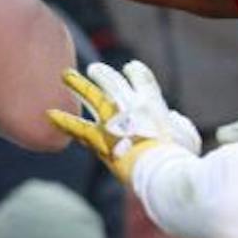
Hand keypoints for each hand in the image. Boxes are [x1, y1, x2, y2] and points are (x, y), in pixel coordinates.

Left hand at [49, 60, 199, 182]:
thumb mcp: (187, 138)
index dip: (136, 72)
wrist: (159, 170)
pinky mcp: (99, 138)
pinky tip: (50, 114)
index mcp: (153, 104)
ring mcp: (112, 119)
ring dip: (80, 84)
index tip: (131, 67)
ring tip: (67, 76)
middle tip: (94, 70)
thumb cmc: (178, 157)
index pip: (143, 80)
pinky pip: (78, 127)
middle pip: (113, 82)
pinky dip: (65, 121)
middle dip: (103, 75)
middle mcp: (130, 105)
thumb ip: (180, 125)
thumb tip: (174, 120)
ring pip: (93, 95)